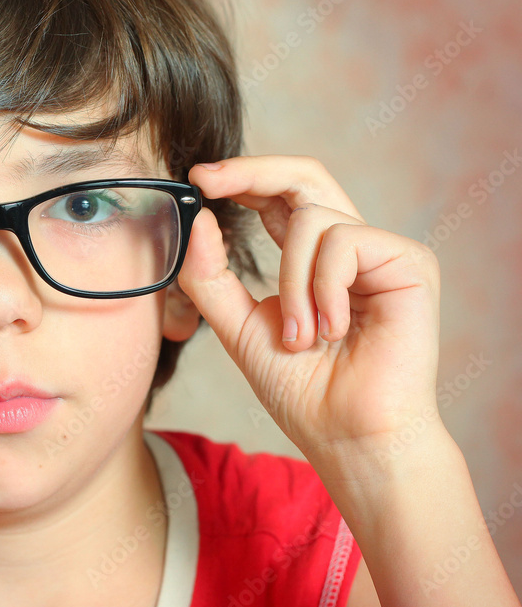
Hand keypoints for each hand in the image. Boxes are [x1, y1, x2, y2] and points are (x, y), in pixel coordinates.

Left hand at [179, 155, 443, 473]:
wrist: (347, 435)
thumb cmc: (301, 390)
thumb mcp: (238, 326)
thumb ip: (211, 276)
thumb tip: (198, 221)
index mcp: (310, 259)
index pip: (277, 198)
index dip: (241, 178)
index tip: (197, 179)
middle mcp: (346, 248)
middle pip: (304, 176)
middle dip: (251, 171)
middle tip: (207, 180)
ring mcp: (380, 253)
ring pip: (313, 218)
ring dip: (291, 282)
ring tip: (301, 337)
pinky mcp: (409, 263)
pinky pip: (344, 241)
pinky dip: (323, 289)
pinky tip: (334, 331)